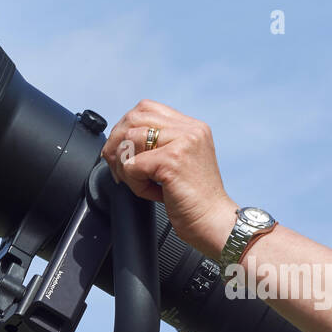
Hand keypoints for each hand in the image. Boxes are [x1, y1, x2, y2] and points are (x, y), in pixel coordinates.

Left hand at [99, 99, 238, 257]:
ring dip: (125, 166)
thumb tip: (122, 141)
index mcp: (192, 127)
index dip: (125, 127)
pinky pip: (133, 165)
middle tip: (118, 168)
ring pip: (130, 140)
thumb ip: (160, 146)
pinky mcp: (173, 161)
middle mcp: (190, 130)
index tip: (122, 151)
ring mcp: (182, 142)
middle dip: (117, 144)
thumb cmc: (195, 201)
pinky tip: (149, 192)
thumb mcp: (181, 163)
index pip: (146, 108)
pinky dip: (134, 183)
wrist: (214, 223)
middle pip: (134, 118)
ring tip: (138, 183)